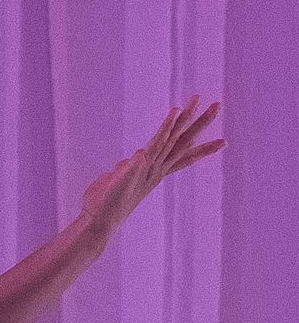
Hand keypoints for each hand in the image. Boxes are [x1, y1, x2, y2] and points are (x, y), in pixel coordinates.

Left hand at [77, 99, 222, 249]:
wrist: (99, 221)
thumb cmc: (106, 202)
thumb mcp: (122, 179)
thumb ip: (130, 168)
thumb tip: (134, 160)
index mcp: (155, 172)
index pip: (183, 157)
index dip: (202, 149)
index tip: (224, 143)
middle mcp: (156, 170)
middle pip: (183, 142)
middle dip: (201, 124)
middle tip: (218, 105)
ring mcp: (148, 169)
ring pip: (170, 140)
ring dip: (183, 119)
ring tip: (194, 101)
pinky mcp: (135, 169)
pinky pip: (152, 145)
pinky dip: (163, 129)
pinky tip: (173, 114)